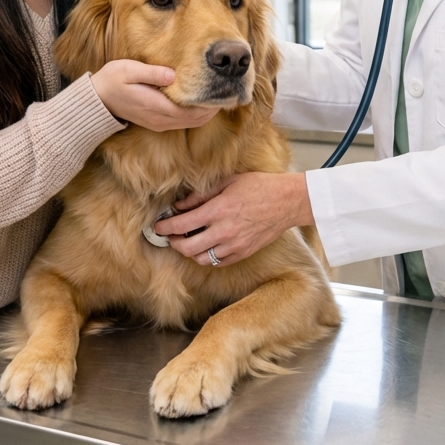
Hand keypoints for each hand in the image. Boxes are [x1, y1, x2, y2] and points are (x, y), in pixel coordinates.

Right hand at [90, 60, 218, 131]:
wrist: (98, 100)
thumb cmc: (113, 81)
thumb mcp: (128, 70)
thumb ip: (151, 73)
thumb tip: (173, 75)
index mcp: (156, 106)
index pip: (191, 111)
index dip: (210, 104)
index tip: (224, 92)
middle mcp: (161, 119)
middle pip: (196, 119)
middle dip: (214, 108)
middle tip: (230, 92)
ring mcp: (160, 123)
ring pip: (192, 122)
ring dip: (207, 112)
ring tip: (222, 96)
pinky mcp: (159, 122)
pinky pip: (184, 121)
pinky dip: (197, 113)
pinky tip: (205, 101)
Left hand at [155, 172, 313, 265]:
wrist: (286, 202)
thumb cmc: (258, 187)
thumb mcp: (227, 183)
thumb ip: (201, 195)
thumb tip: (179, 205)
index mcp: (218, 210)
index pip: (182, 224)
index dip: (165, 227)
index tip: (157, 226)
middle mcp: (224, 231)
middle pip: (187, 247)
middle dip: (173, 243)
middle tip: (169, 236)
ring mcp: (234, 245)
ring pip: (201, 258)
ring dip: (189, 252)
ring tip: (186, 242)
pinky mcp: (243, 253)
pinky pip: (218, 262)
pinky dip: (207, 257)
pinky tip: (204, 247)